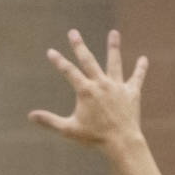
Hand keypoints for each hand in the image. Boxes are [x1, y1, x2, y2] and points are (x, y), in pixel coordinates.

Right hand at [29, 29, 147, 151]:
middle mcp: (101, 84)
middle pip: (88, 60)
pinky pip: (137, 77)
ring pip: (115, 63)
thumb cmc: (94, 138)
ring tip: (114, 33)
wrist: (121, 141)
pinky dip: (140, 68)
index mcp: (85, 91)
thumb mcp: (68, 130)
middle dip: (79, 46)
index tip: (51, 51)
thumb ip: (49, 121)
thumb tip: (30, 116)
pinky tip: (143, 59)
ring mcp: (117, 86)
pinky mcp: (132, 92)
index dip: (58, 61)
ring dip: (113, 47)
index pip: (69, 72)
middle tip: (73, 32)